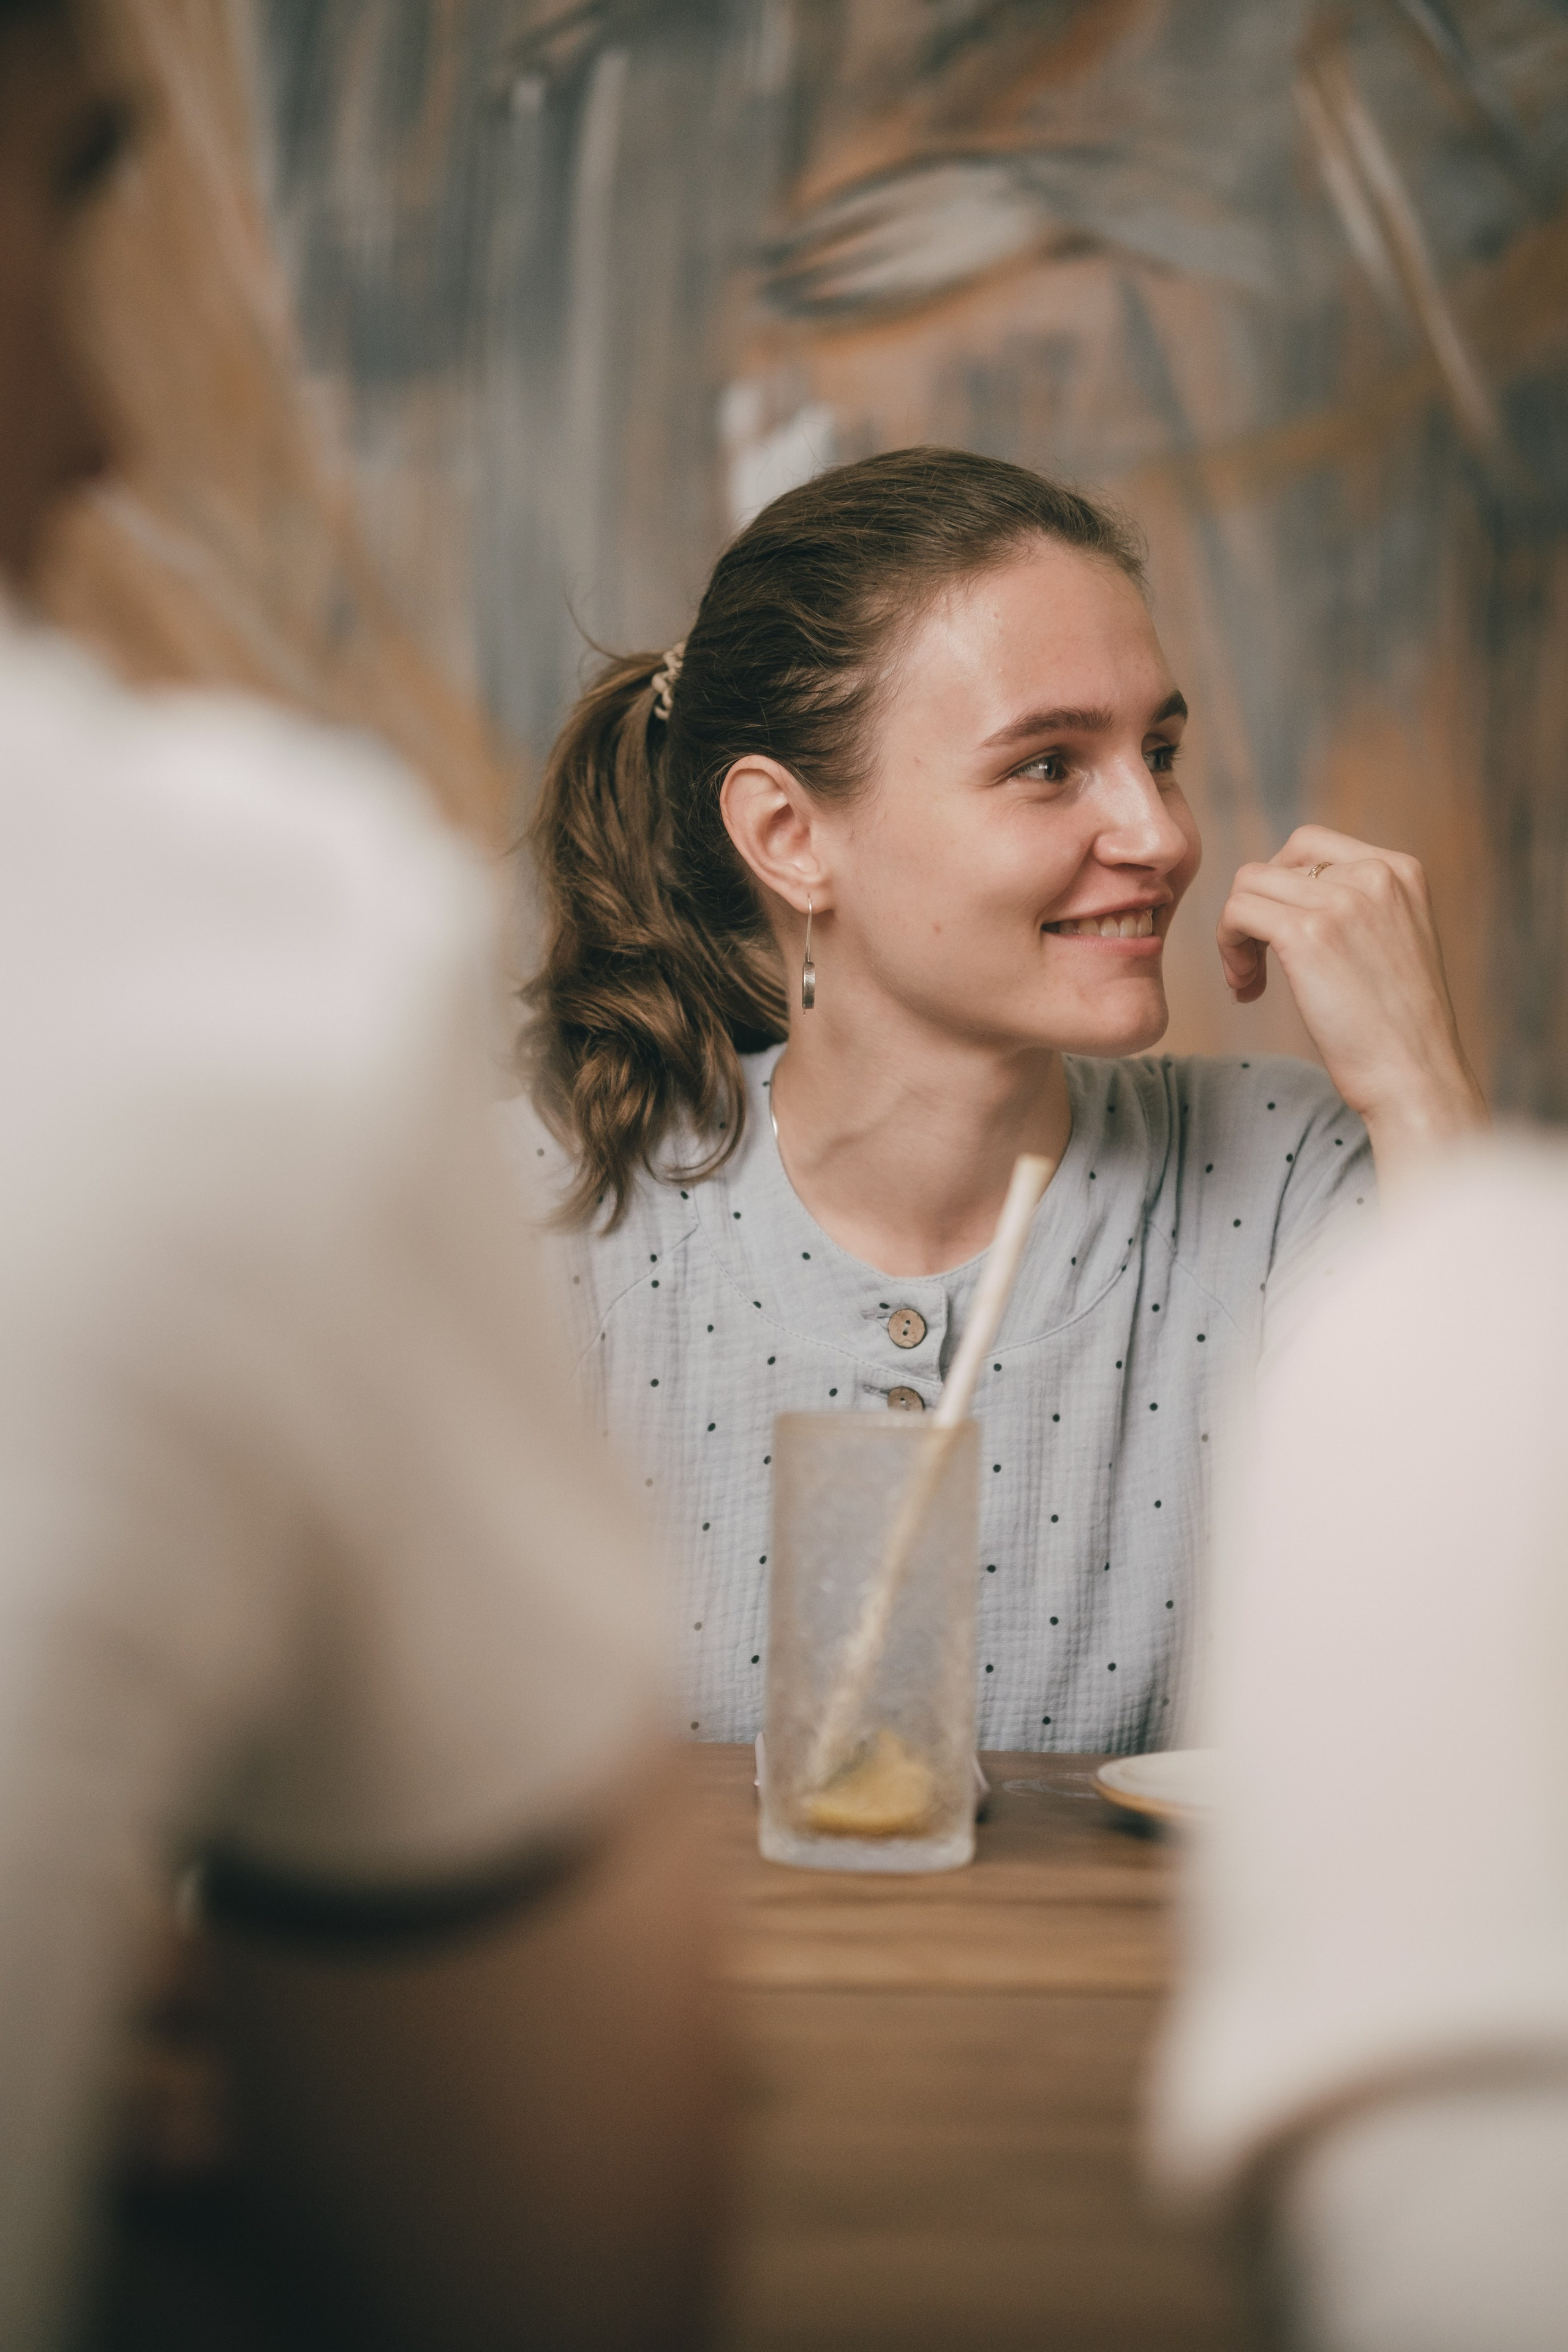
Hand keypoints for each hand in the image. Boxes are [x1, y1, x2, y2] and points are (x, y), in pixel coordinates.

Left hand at [1217, 825, 1486, 1175]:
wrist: (1415, 1075)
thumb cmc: (1397, 1026)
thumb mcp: (1390, 941)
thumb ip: (1355, 906)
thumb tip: (1283, 893)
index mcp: (1399, 870)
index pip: (1310, 845)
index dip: (1279, 888)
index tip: (1280, 937)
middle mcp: (1374, 874)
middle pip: (1274, 864)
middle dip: (1255, 910)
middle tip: (1257, 964)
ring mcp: (1341, 901)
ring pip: (1247, 885)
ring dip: (1236, 934)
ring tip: (1249, 981)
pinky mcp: (1308, 934)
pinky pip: (1237, 913)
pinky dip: (1229, 948)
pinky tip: (1246, 988)